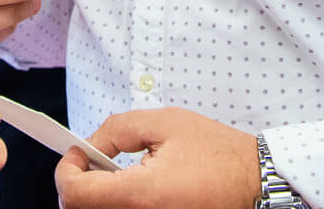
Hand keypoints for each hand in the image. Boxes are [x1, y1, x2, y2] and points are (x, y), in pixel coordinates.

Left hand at [56, 108, 258, 208]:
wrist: (256, 182)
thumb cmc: (218, 152)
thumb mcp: (165, 123)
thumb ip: (117, 129)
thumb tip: (90, 147)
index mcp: (143, 195)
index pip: (75, 195)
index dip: (67, 171)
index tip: (77, 154)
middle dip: (78, 185)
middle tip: (93, 162)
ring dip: (96, 197)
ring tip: (114, 175)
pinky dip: (116, 204)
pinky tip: (132, 188)